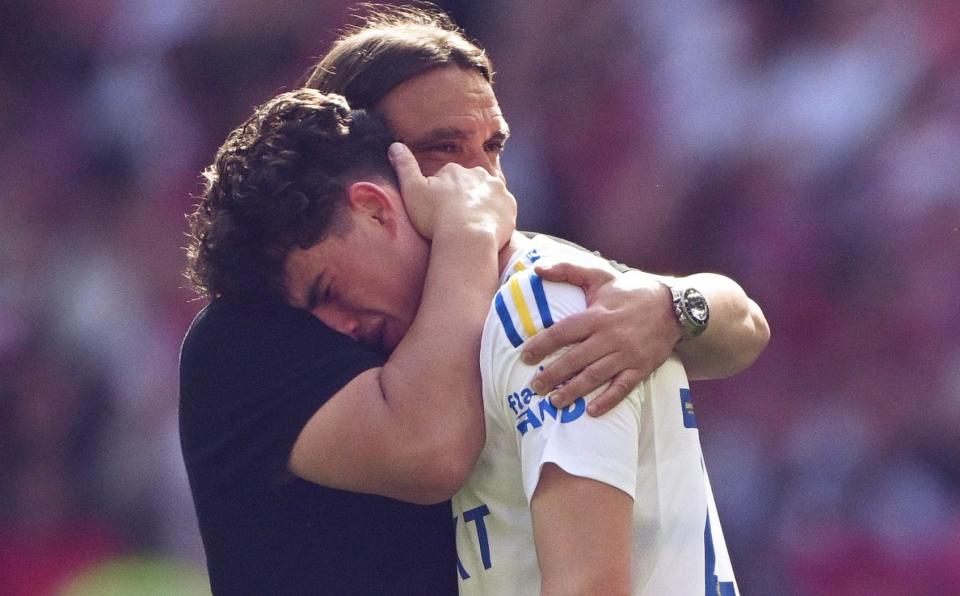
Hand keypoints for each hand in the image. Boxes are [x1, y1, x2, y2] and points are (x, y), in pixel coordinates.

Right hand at [388, 142, 515, 246]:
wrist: (467, 238)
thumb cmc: (436, 217)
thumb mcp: (412, 190)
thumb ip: (404, 166)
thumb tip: (395, 145)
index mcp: (456, 170)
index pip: (449, 178)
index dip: (443, 194)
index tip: (439, 209)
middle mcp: (479, 174)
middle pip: (471, 185)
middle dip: (465, 197)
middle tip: (455, 218)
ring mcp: (498, 190)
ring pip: (488, 196)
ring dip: (482, 206)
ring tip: (471, 226)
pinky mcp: (510, 207)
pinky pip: (503, 210)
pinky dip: (496, 217)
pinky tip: (486, 229)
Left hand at [521, 263, 681, 415]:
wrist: (675, 306)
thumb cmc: (631, 291)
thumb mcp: (600, 275)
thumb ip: (568, 269)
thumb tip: (537, 268)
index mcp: (597, 315)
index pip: (563, 332)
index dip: (542, 345)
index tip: (525, 357)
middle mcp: (610, 336)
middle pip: (576, 359)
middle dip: (552, 374)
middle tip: (534, 387)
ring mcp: (627, 354)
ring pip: (595, 376)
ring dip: (573, 391)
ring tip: (555, 402)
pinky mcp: (641, 368)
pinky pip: (623, 388)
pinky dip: (607, 401)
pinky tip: (592, 411)